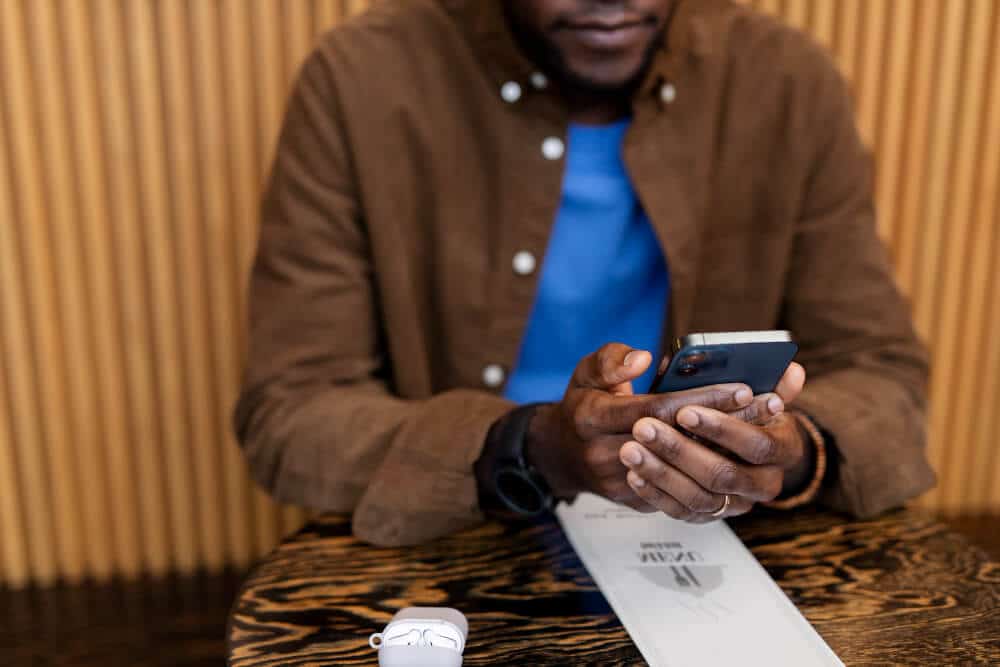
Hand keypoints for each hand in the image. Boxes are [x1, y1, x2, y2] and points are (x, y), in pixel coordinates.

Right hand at [525, 343, 774, 510]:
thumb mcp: (586, 373)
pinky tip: (743, 456)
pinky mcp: (635, 503)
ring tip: (764, 429)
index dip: (702, 400)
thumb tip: (644, 358)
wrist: (562, 456)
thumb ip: (612, 360)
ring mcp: (620, 483)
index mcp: (592, 417)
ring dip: (729, 451)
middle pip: (678, 441)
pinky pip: (682, 492)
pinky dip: (714, 472)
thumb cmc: (583, 405)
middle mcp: (604, 454)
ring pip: (685, 473)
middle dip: (727, 423)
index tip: (742, 387)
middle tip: (769, 406)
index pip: (657, 410)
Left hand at [618, 363, 809, 521]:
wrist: (739, 447)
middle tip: (642, 427)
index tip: (684, 411)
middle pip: (723, 474)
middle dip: (680, 450)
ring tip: (630, 449)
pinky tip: (633, 475)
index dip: (722, 428)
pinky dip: (656, 494)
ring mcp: (735, 504)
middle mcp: (765, 483)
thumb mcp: (759, 388)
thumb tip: (792, 370)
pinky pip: (682, 512)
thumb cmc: (741, 409)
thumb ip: (772, 377)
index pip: (757, 444)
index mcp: (783, 447)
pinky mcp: (708, 515)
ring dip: (662, 473)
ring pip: (699, 497)